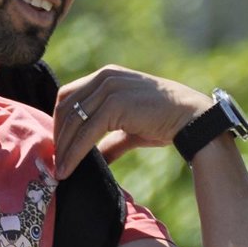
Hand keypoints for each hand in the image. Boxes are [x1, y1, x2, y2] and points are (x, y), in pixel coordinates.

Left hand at [54, 65, 211, 176]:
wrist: (192, 119)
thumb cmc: (165, 122)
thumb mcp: (130, 127)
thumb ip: (109, 139)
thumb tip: (95, 158)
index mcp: (107, 76)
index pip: (68, 96)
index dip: (59, 122)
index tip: (59, 145)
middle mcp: (105, 78)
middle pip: (65, 107)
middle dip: (58, 136)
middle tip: (55, 161)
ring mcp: (110, 88)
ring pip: (73, 121)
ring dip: (62, 148)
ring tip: (60, 170)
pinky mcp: (115, 105)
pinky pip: (85, 133)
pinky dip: (73, 153)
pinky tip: (68, 169)